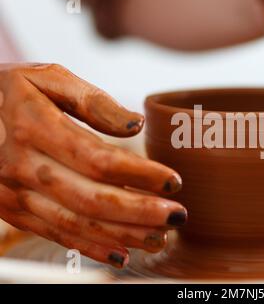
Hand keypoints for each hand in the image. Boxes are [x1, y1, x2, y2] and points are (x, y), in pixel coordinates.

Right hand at [0, 63, 186, 267]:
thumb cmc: (12, 91)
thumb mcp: (47, 78)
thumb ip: (93, 100)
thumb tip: (135, 125)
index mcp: (34, 127)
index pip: (98, 159)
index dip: (140, 173)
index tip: (174, 180)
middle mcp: (23, 166)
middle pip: (91, 198)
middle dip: (140, 212)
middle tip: (178, 217)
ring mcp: (15, 194)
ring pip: (77, 223)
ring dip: (123, 235)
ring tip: (160, 238)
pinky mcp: (14, 210)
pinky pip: (55, 234)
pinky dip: (90, 248)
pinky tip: (121, 254)